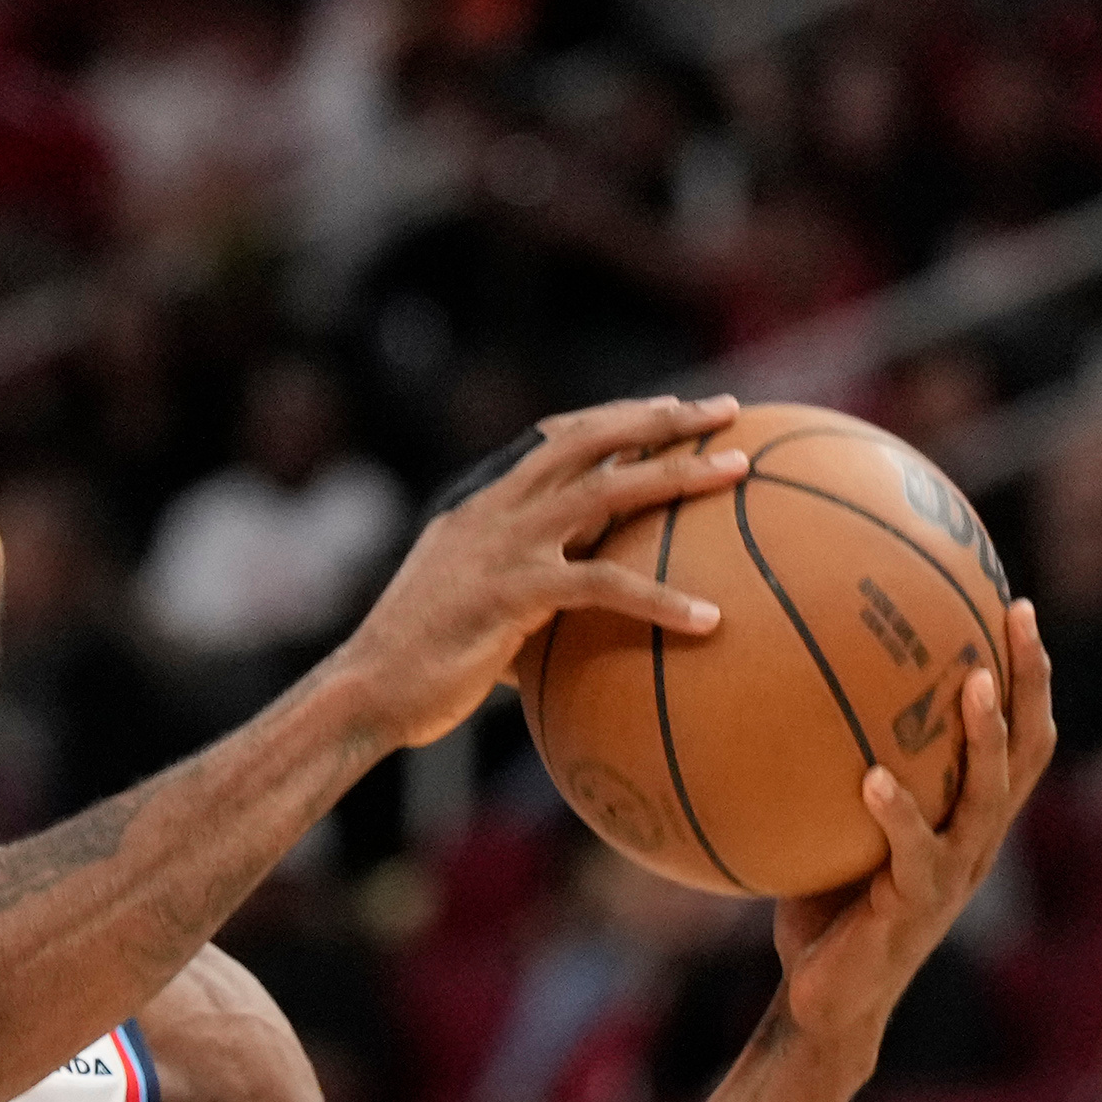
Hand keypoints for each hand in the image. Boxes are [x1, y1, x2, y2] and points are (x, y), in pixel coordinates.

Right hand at [333, 395, 749, 747]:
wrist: (364, 692)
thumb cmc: (416, 667)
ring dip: (676, 474)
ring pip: (605, 490)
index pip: (556, 438)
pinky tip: (708, 618)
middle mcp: (492, 511)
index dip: (618, 417)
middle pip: (589, 440)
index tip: (673, 408)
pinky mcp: (512, 594)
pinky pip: (604, 585)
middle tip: (726, 410)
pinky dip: (661, 599)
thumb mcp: (470, 611)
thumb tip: (574, 635)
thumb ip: (522, 602)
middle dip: (662, 418)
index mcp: (480, 505)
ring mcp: (502, 547)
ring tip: (737, 468)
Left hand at [774, 600, 1057, 1059]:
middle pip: (1028, 749)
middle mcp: (976, 839)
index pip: (1017, 731)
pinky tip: (873, 778)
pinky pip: (914, 855)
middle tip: (1018, 614)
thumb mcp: (828, 826)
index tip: (1016, 600)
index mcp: (966, 815)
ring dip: (984, 739)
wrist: (825, 1002)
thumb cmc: (825, 907)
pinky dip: (897, 815)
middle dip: (1029, 680)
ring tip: (972, 685)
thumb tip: (773, 687)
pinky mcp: (915, 911)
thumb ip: (826, 769)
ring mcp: (952, 876)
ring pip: (989, 798)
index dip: (1028, 671)